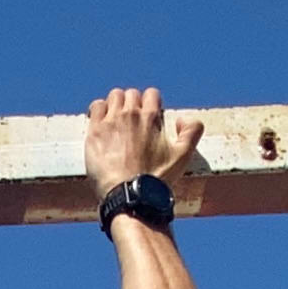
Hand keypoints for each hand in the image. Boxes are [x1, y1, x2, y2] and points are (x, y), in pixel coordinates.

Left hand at [83, 86, 204, 196]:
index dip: (151, 103)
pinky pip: (96, 107)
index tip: (149, 117)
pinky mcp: (95, 131)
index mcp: (151, 117)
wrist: (129, 195)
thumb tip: (183, 119)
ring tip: (116, 120)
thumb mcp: (183, 156)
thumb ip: (192, 132)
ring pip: (114, 97)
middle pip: (131, 94)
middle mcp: (130, 114)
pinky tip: (102, 123)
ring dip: (116, 104)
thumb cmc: (155, 180)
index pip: (151, 94)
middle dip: (133, 104)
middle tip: (132, 121)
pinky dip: (99, 110)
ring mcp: (111, 121)